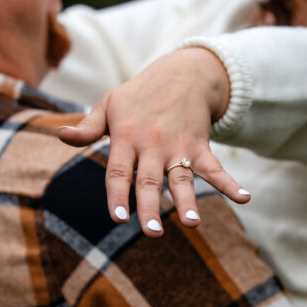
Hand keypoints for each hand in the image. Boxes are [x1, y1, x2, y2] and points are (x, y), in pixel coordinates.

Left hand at [57, 48, 250, 235]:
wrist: (182, 74)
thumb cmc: (138, 96)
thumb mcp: (108, 105)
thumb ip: (87, 127)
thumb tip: (61, 136)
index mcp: (126, 137)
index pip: (119, 171)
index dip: (118, 195)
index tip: (119, 218)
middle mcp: (152, 144)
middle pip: (150, 180)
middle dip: (151, 207)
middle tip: (152, 233)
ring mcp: (179, 147)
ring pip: (182, 178)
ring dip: (188, 201)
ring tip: (193, 223)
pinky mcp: (200, 147)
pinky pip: (215, 168)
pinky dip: (230, 183)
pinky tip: (245, 198)